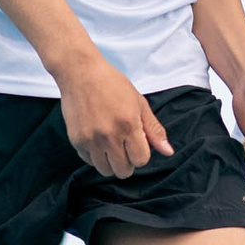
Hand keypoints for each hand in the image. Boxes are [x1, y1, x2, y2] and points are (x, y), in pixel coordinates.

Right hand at [56, 53, 170, 178]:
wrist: (80, 73)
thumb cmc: (113, 85)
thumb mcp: (139, 103)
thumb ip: (154, 130)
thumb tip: (168, 152)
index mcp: (128, 125)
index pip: (141, 160)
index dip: (141, 154)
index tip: (137, 143)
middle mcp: (109, 135)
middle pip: (123, 171)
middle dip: (128, 162)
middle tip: (124, 147)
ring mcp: (90, 140)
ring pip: (105, 170)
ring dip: (111, 162)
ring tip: (111, 145)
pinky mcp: (76, 140)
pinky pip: (89, 161)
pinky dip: (95, 156)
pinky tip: (97, 140)